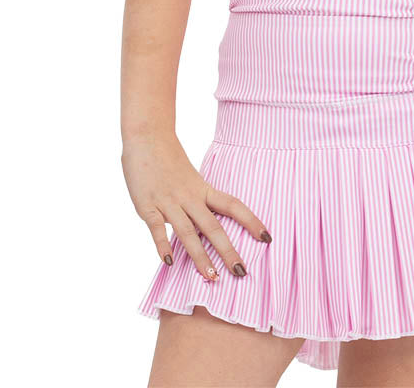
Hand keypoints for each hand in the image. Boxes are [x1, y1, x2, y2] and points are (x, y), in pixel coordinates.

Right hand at [121, 133, 272, 280]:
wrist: (146, 136)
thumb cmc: (168, 158)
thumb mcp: (190, 178)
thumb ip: (197, 199)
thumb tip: (207, 222)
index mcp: (203, 189)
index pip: (233, 206)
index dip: (251, 221)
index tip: (267, 237)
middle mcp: (190, 197)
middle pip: (214, 227)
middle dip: (228, 251)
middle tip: (241, 272)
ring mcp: (169, 202)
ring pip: (188, 233)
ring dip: (200, 256)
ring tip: (211, 277)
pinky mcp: (147, 206)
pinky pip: (157, 229)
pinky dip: (163, 245)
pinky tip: (170, 262)